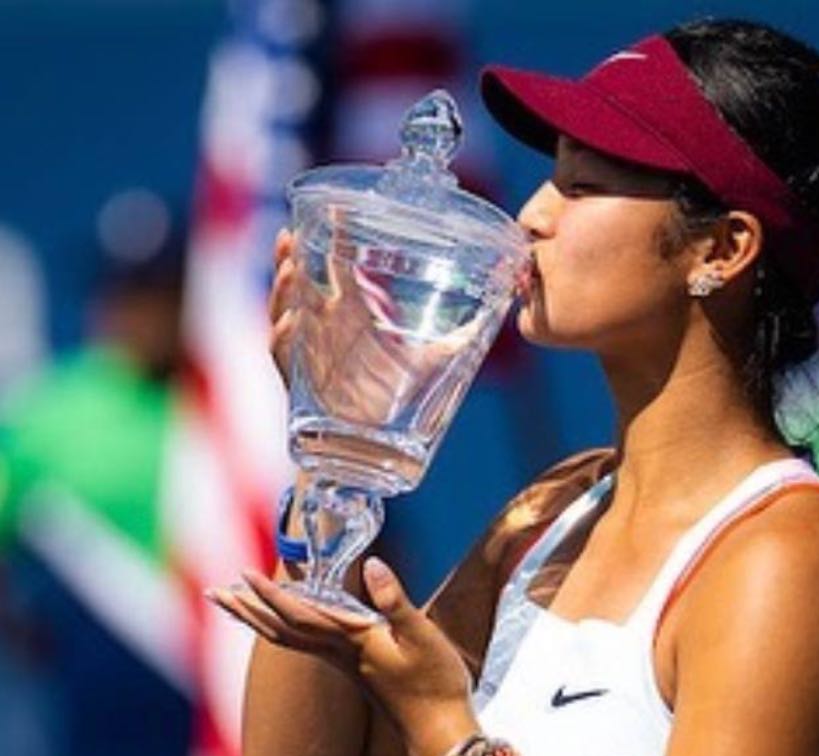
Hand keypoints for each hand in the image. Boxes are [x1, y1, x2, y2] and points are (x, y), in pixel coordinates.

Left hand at [206, 557, 476, 755]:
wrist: (439, 731)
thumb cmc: (435, 683)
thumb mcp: (423, 636)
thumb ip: (396, 600)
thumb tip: (372, 564)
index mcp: (353, 642)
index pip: (301, 615)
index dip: (272, 594)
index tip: (244, 574)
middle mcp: (340, 654)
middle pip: (280, 630)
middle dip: (247, 609)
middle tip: (214, 591)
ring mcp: (344, 664)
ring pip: (288, 639)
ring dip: (258, 620)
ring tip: (235, 604)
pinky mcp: (354, 670)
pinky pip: (305, 646)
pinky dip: (284, 630)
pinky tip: (287, 623)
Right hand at [268, 223, 489, 424]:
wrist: (371, 448)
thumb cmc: (395, 399)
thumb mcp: (430, 363)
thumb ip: (459, 340)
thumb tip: (498, 315)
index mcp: (352, 313)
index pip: (336, 265)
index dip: (331, 235)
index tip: (334, 207)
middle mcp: (326, 328)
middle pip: (299, 282)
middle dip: (290, 257)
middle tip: (291, 235)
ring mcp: (310, 353)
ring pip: (285, 313)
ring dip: (283, 291)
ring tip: (289, 269)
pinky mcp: (302, 383)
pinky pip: (285, 359)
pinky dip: (285, 341)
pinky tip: (291, 325)